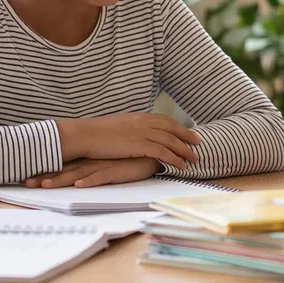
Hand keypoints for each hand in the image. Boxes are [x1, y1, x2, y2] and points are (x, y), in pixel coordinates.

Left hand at [26, 157, 161, 188]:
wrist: (152, 151)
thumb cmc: (128, 158)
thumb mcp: (107, 161)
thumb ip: (92, 165)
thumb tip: (75, 173)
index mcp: (88, 159)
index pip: (62, 166)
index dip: (44, 171)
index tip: (25, 176)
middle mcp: (92, 161)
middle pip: (64, 170)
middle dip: (44, 177)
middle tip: (25, 183)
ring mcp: (103, 165)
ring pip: (78, 173)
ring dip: (61, 179)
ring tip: (45, 185)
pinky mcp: (117, 170)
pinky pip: (101, 176)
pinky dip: (89, 181)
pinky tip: (79, 185)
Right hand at [56, 113, 202, 170]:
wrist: (85, 134)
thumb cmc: (96, 133)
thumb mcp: (117, 126)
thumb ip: (130, 128)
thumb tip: (135, 134)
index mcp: (138, 116)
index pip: (164, 120)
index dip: (178, 126)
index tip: (188, 132)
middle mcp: (143, 122)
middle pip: (172, 128)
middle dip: (187, 136)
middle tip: (199, 143)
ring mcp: (142, 132)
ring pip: (171, 141)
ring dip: (184, 150)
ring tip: (194, 158)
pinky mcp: (139, 145)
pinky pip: (162, 152)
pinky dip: (174, 159)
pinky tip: (181, 166)